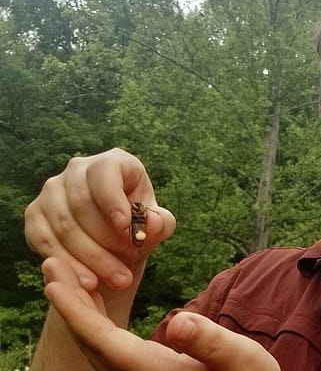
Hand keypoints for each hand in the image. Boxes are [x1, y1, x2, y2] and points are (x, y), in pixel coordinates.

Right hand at [24, 148, 175, 290]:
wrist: (113, 245)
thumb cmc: (138, 227)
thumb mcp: (156, 225)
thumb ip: (160, 223)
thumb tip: (152, 224)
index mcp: (113, 162)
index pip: (105, 173)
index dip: (113, 199)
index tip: (124, 226)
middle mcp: (78, 169)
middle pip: (82, 204)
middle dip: (105, 243)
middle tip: (125, 274)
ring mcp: (52, 190)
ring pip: (64, 225)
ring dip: (89, 259)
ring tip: (114, 281)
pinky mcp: (35, 214)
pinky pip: (45, 240)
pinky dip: (67, 264)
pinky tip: (87, 282)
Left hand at [43, 257, 280, 370]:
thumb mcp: (242, 359)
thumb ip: (212, 343)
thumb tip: (180, 323)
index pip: (107, 345)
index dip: (78, 315)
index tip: (55, 283)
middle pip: (92, 343)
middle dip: (69, 304)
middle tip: (52, 264)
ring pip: (96, 343)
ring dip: (79, 307)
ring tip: (65, 272)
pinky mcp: (143, 367)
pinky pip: (107, 342)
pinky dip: (95, 315)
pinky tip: (93, 293)